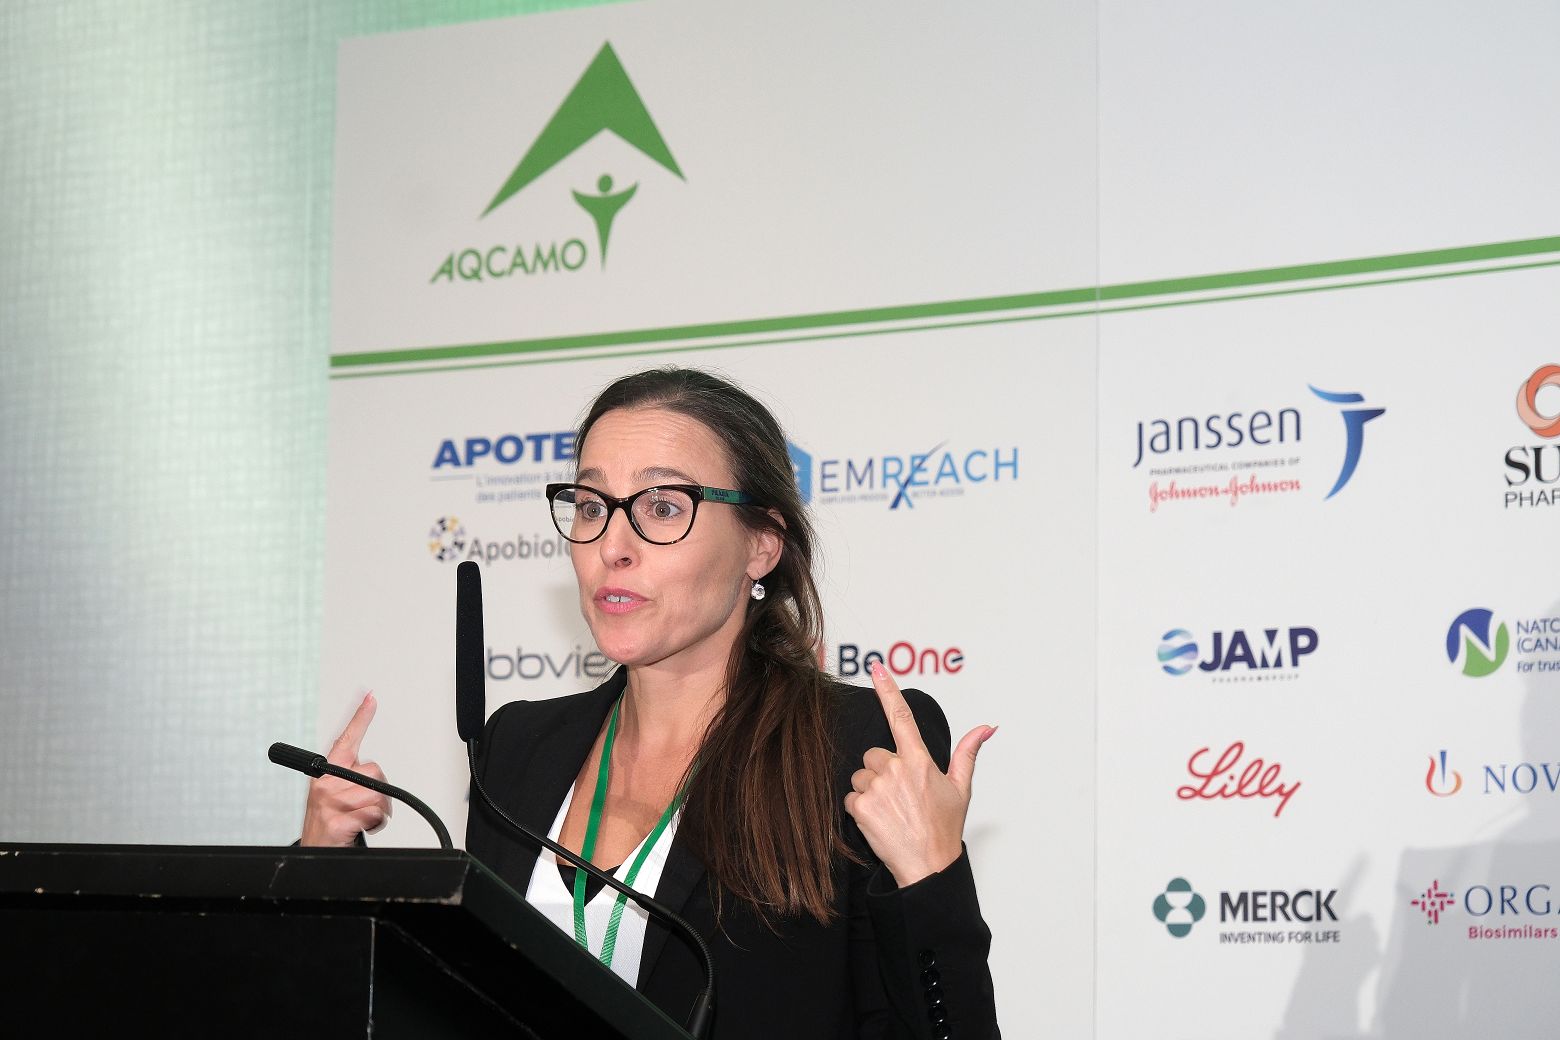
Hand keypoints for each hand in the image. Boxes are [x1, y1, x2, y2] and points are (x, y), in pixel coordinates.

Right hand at [299, 692, 391, 846]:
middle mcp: (326, 784)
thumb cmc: (328, 827)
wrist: (312, 856)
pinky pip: (374, 813)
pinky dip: (375, 823)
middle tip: (365, 808)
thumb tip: (374, 774)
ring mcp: (330, 802)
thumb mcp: (334, 799)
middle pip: (375, 771)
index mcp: (326, 774)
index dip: (360, 717)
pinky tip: (361, 828)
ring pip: (378, 793)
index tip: (371, 697)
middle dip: (379, 791)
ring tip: (362, 820)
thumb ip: (350, 780)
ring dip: (379, 811)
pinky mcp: (337, 820)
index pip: (346, 740)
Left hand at [842, 663, 995, 886]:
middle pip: (874, 755)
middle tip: (900, 796)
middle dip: (882, 772)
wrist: (928, 866)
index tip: (877, 668)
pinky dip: (860, 808)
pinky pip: (851, 796)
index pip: (902, 717)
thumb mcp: (961, 789)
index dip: (888, 690)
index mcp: (920, 761)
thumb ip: (968, 752)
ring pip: (861, 776)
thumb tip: (986, 728)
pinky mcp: (861, 806)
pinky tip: (879, 820)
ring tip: (891, 811)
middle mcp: (897, 770)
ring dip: (870, 790)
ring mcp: (878, 788)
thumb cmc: (944, 828)